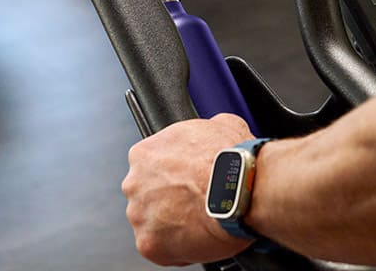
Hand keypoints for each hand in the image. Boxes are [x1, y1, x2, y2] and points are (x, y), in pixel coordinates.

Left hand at [123, 113, 255, 265]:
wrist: (241, 190)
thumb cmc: (232, 160)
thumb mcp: (223, 124)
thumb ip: (207, 127)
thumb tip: (215, 126)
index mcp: (144, 153)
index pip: (151, 166)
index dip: (173, 174)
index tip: (188, 180)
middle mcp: (135, 183)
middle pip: (148, 194)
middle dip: (168, 199)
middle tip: (195, 200)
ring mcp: (139, 215)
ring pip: (152, 223)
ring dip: (171, 223)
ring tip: (201, 220)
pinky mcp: (149, 244)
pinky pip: (161, 250)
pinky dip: (178, 248)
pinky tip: (199, 236)